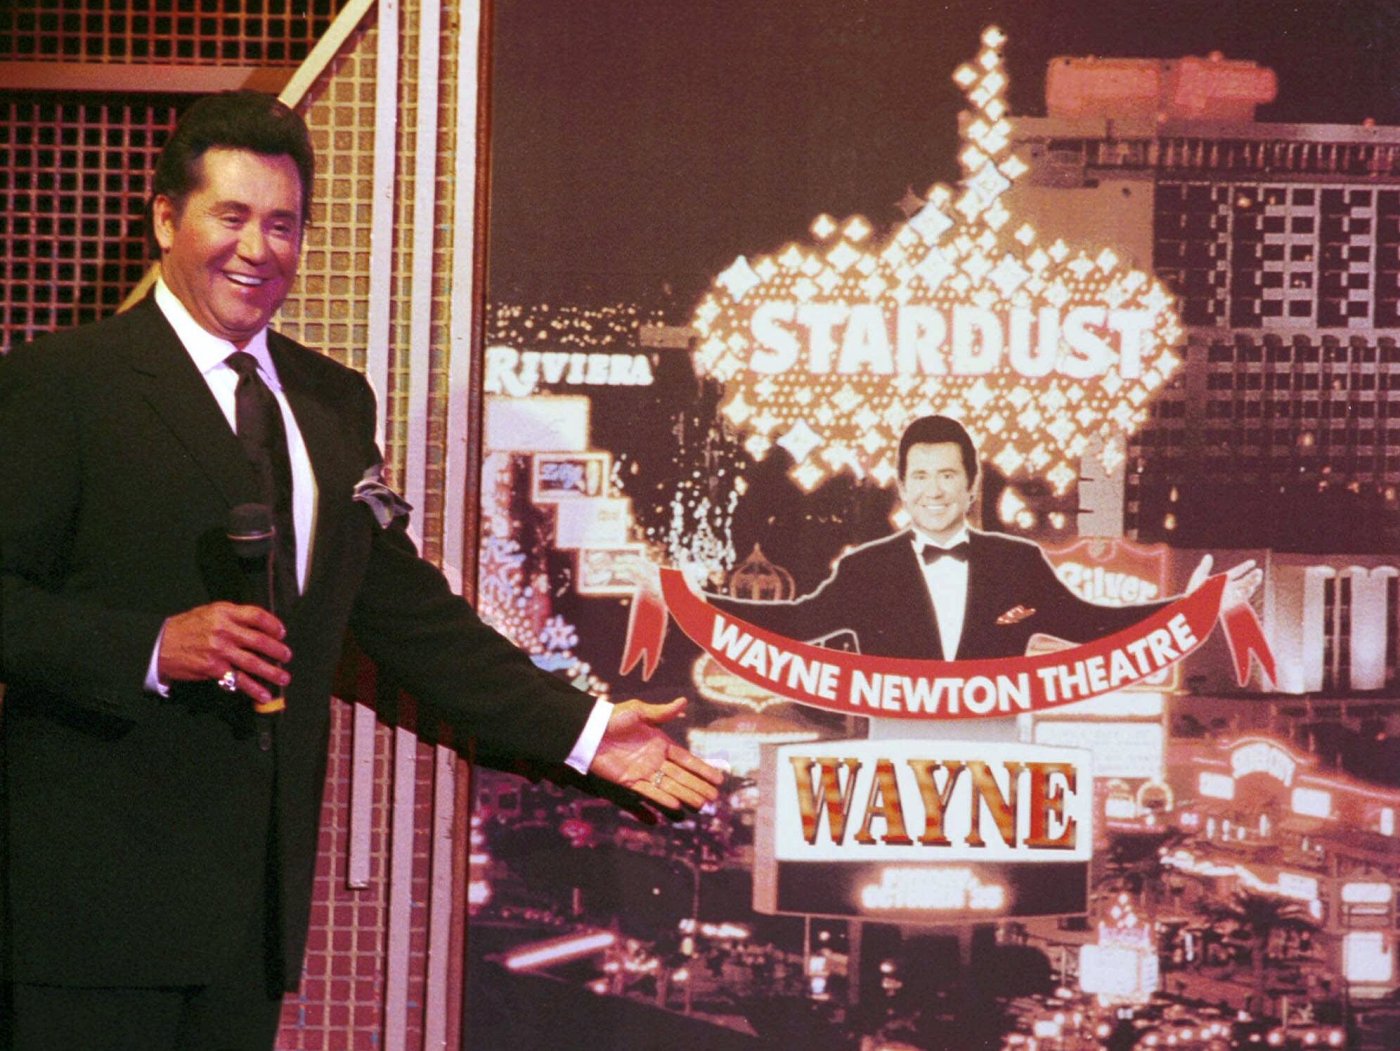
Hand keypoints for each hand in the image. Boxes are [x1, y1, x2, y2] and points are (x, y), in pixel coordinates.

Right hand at [157, 601, 291, 706]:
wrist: (160, 644)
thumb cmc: (186, 628)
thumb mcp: (209, 612)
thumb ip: (233, 617)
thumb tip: (259, 626)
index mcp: (224, 612)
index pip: (256, 615)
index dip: (273, 624)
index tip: (281, 633)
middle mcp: (223, 630)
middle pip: (259, 640)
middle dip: (276, 650)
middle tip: (286, 656)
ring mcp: (219, 650)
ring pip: (252, 662)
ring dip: (271, 671)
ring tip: (284, 678)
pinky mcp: (214, 668)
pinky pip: (238, 680)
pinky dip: (253, 688)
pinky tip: (264, 695)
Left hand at [589, 697, 724, 809]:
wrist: (589, 731)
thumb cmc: (612, 717)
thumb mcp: (638, 711)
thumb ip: (661, 712)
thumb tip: (684, 702)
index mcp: (660, 743)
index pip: (687, 759)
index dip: (702, 769)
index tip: (719, 779)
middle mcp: (655, 760)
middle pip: (682, 776)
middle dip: (698, 786)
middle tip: (714, 798)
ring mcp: (643, 772)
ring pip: (669, 786)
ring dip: (686, 795)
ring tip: (702, 805)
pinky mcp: (629, 781)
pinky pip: (649, 792)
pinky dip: (662, 799)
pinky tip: (676, 805)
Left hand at [1186, 555, 1261, 610]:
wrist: (1194, 606)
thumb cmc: (1194, 592)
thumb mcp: (1199, 577)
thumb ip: (1204, 567)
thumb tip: (1208, 556)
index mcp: (1223, 580)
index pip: (1236, 572)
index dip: (1245, 567)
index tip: (1253, 562)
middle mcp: (1229, 588)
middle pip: (1244, 580)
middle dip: (1253, 576)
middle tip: (1259, 571)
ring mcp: (1231, 596)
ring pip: (1246, 589)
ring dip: (1253, 584)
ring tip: (1257, 578)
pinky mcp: (1231, 604)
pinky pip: (1241, 599)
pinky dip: (1246, 593)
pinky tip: (1250, 588)